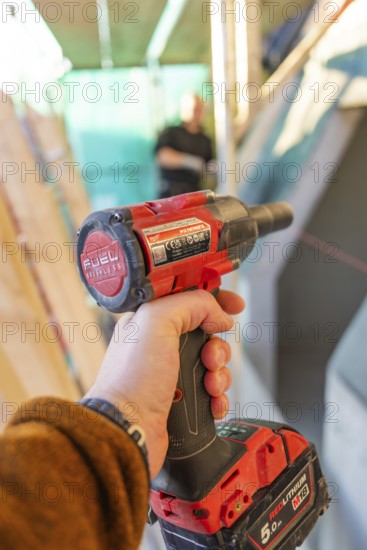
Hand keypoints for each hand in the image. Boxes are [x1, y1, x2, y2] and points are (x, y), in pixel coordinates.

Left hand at [84, 289, 243, 476]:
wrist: (129, 430)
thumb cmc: (131, 380)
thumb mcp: (156, 322)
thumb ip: (190, 304)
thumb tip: (218, 314)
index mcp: (150, 322)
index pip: (189, 300)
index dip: (215, 300)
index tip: (234, 305)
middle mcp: (160, 346)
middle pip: (207, 335)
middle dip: (217, 347)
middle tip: (209, 359)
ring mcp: (171, 375)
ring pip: (213, 365)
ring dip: (220, 375)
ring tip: (209, 386)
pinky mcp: (181, 400)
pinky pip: (213, 393)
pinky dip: (219, 398)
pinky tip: (212, 403)